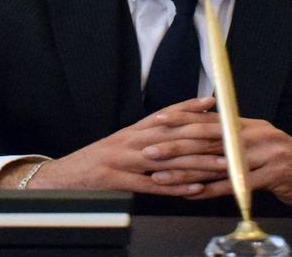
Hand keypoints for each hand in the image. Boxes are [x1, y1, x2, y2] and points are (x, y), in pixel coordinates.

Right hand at [0, 97, 227, 195]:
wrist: (60, 178)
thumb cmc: (95, 161)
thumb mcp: (123, 142)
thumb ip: (149, 134)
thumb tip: (177, 127)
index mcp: (134, 130)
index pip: (167, 114)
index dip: (191, 108)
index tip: (215, 104)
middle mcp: (131, 141)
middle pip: (174, 134)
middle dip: (205, 136)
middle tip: (230, 138)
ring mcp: (125, 161)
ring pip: (168, 158)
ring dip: (198, 162)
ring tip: (222, 165)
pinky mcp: (120, 182)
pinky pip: (152, 184)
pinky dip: (175, 186)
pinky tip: (194, 188)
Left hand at [147, 115, 291, 208]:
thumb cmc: (285, 164)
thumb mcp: (259, 145)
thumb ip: (234, 139)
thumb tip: (202, 134)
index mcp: (250, 124)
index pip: (210, 118)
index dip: (182, 119)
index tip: (156, 121)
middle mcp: (256, 134)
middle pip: (208, 138)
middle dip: (175, 144)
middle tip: (149, 150)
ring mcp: (265, 153)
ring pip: (217, 162)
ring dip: (186, 171)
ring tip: (161, 176)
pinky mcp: (272, 174)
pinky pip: (235, 183)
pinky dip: (211, 190)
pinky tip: (191, 194)